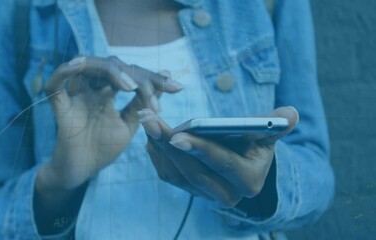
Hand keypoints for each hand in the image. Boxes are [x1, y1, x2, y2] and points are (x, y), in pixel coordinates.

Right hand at [37, 56, 182, 189]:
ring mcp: (76, 96)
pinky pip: (55, 85)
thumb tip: (167, 76)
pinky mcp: (61, 108)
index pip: (130, 74)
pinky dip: (63, 72)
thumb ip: (143, 103)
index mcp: (108, 92)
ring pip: (87, 66)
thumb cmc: (103, 148)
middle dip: (138, 75)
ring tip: (131, 87)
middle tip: (157, 89)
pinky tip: (79, 66)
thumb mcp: (129, 124)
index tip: (178, 88)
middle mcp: (92, 89)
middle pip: (112, 66)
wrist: (82, 172)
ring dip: (110, 71)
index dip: (153, 78)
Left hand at [139, 107, 298, 206]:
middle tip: (149, 118)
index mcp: (248, 180)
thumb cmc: (255, 143)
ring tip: (147, 120)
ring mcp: (205, 195)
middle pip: (193, 171)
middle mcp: (226, 195)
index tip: (177, 135)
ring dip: (157, 146)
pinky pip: (168, 175)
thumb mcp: (267, 133)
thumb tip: (290, 113)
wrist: (245, 164)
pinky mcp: (190, 190)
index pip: (222, 164)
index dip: (200, 150)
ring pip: (176, 174)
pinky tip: (150, 135)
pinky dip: (156, 155)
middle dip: (168, 144)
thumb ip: (276, 123)